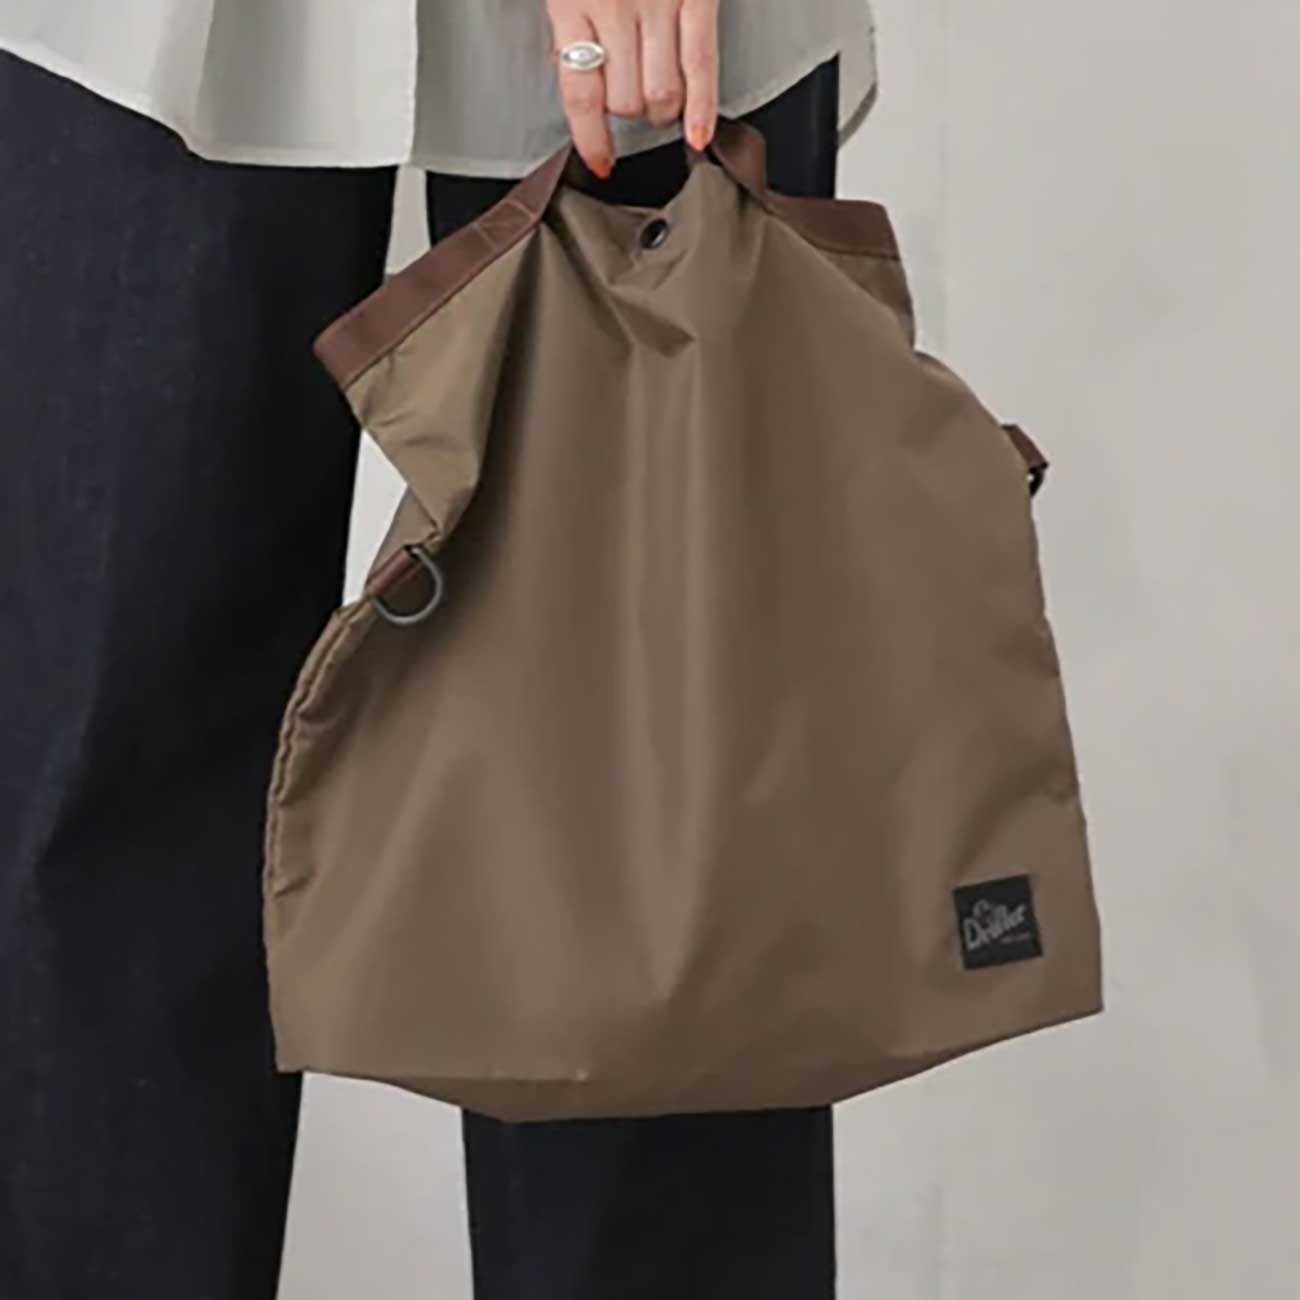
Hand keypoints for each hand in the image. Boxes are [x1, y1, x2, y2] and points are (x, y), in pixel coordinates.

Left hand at [546, 0, 719, 176]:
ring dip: (662, 112)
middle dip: (629, 114)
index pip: (581, 96)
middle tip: (632, 102)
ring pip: (662, 94)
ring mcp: (659, 1)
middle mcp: (615, 5)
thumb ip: (569, 27)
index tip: (600, 162)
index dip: (591, 139)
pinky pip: (701, 64)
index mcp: (571, 2)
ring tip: (660, 102)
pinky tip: (698, 135)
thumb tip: (575, 79)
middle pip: (626, 101)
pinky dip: (702, 108)